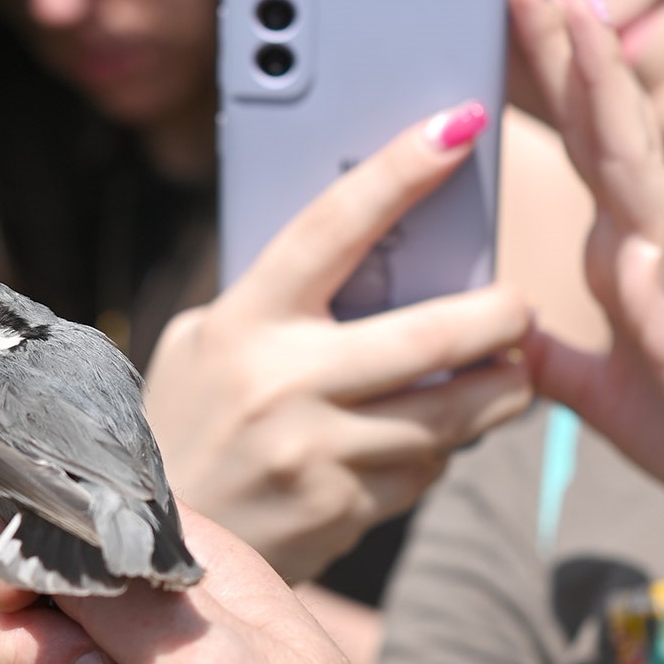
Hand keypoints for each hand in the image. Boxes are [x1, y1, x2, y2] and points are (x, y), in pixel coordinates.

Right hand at [145, 110, 532, 581]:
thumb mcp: (204, 342)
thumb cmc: (185, 420)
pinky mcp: (342, 509)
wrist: (144, 537)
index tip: (458, 126)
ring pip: (453, 413)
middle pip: (434, 336)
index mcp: (243, 322)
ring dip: (498, 390)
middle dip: (502, 316)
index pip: (331, 228)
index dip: (399, 172)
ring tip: (505, 375)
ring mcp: (316, 452)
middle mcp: (282, 383)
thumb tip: (376, 252)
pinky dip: (437, 451)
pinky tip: (419, 441)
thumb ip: (277, 302)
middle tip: (519, 308)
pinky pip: (425, 470)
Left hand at [509, 0, 663, 533]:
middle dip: (561, 46)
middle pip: (596, 124)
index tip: (513, 10)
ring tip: (581, 3)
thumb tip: (503, 332)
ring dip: (609, 76)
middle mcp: (645, 237)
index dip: (544, 76)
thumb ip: (548, 351)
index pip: (574, 142)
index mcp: (617, 247)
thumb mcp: (590, 387)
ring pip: (636, 152)